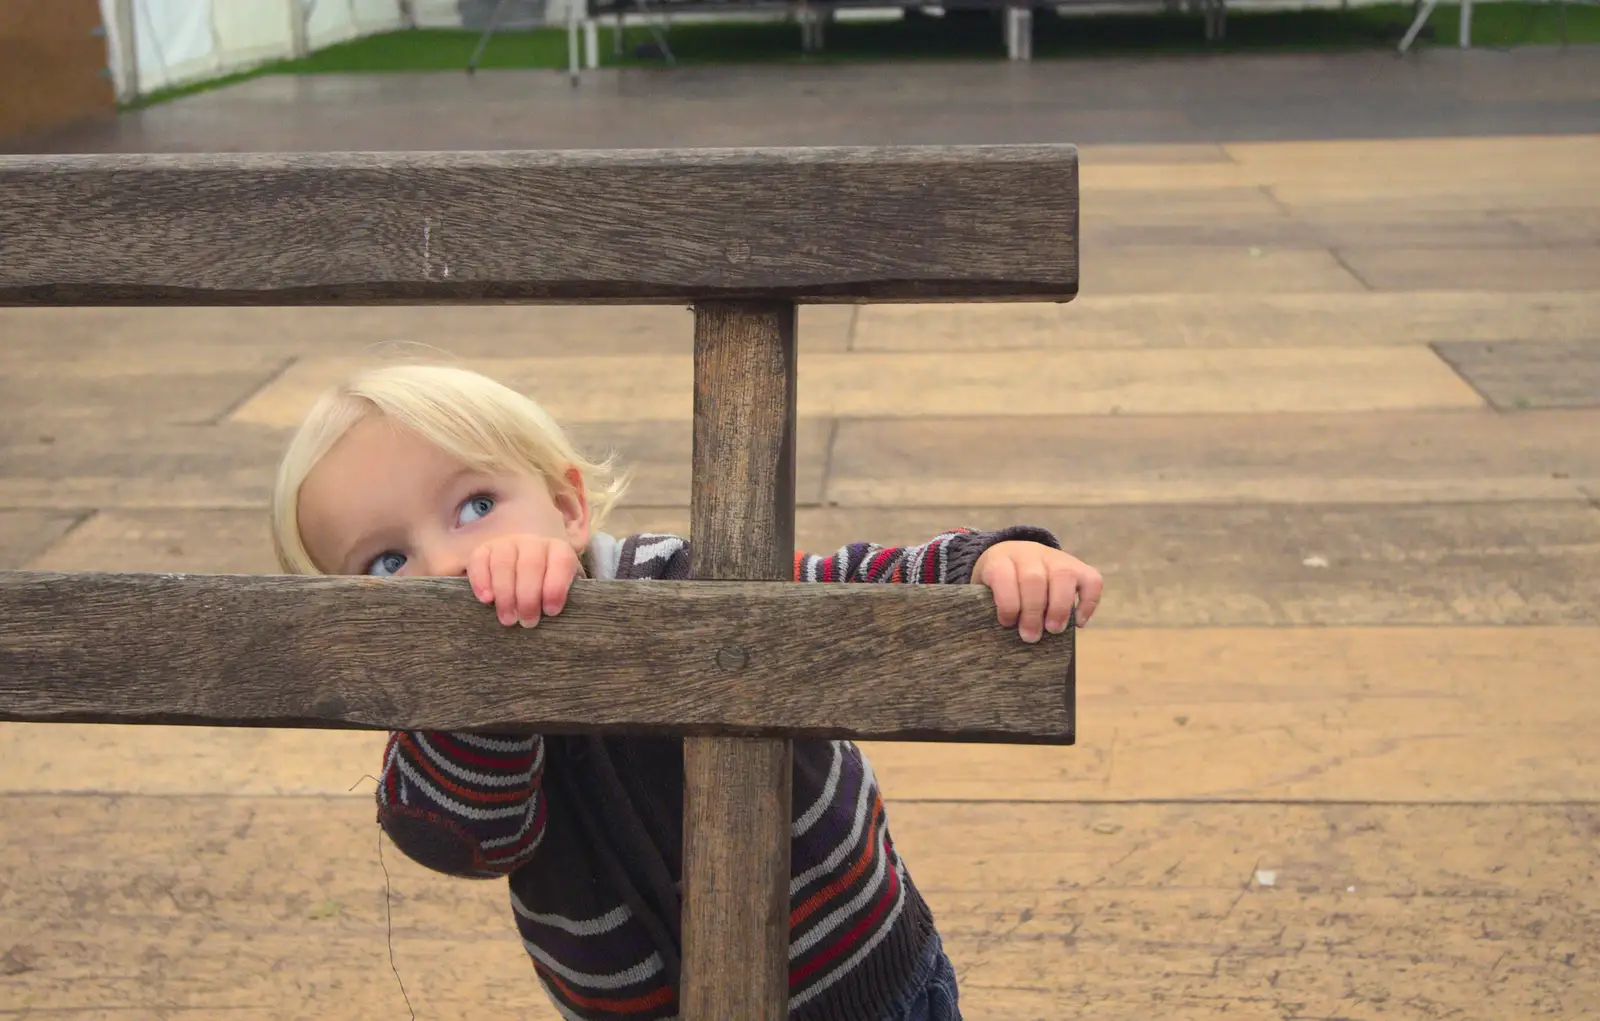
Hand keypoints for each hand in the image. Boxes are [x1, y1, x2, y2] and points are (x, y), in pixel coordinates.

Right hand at [468, 535, 581, 627]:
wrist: (525, 569)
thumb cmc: (546, 587)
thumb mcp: (561, 590)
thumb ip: (562, 598)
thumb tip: (558, 617)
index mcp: (558, 550)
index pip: (561, 562)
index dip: (556, 587)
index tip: (551, 612)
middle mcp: (532, 542)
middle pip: (530, 565)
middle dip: (529, 597)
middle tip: (527, 622)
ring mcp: (506, 543)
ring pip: (503, 563)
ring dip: (505, 594)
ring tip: (508, 619)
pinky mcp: (484, 549)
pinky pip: (479, 560)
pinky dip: (481, 580)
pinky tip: (486, 600)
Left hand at [971, 541, 1102, 642]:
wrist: (1014, 555)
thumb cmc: (1001, 583)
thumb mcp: (987, 589)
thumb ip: (994, 606)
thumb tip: (1006, 635)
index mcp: (1002, 560)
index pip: (1003, 575)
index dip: (1007, 602)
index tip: (1007, 623)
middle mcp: (1030, 554)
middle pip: (1033, 579)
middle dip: (1032, 612)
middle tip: (1031, 636)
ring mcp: (1057, 558)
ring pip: (1063, 576)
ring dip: (1059, 608)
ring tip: (1053, 630)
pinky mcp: (1080, 567)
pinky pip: (1092, 582)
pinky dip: (1088, 604)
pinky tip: (1078, 622)